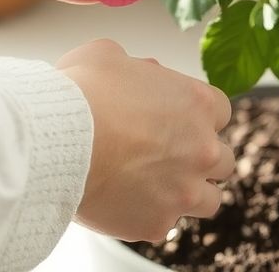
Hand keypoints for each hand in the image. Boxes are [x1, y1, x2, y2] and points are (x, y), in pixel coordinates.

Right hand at [57, 40, 234, 241]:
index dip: (197, 117)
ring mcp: (183, 191)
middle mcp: (202, 149)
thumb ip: (135, 66)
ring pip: (208, 200)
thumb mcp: (108, 55)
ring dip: (187, 192)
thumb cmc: (81, 93)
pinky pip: (164, 224)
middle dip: (199, 157)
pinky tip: (124, 201)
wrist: (55, 140)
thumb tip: (137, 74)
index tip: (178, 121)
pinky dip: (148, 214)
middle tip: (168, 155)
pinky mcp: (157, 224)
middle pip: (222, 160)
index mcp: (197, 103)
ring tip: (157, 186)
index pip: (220, 112)